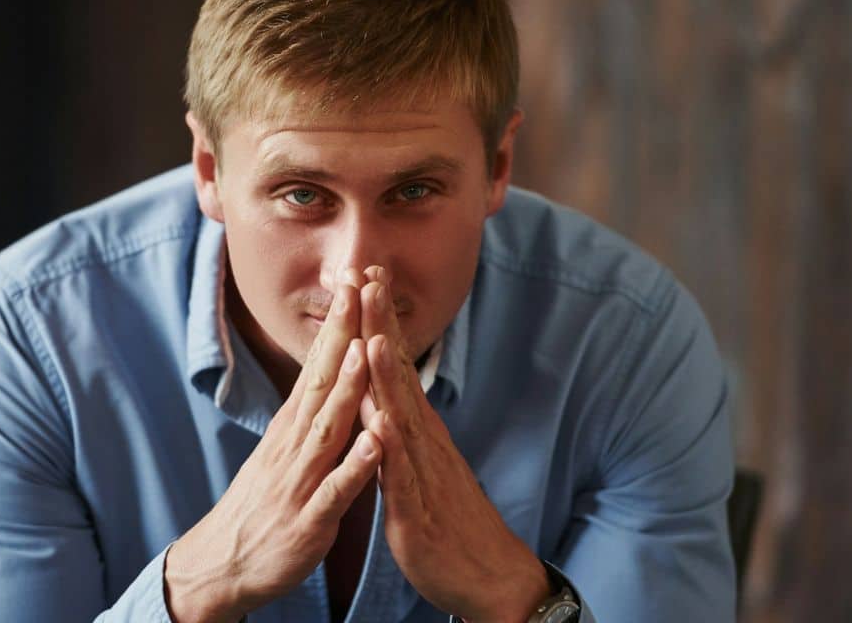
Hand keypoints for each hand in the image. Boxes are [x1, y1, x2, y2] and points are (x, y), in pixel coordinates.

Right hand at [164, 272, 384, 622]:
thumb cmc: (265, 502)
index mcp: (294, 426)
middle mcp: (294, 443)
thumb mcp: (287, 447)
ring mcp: (300, 480)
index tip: (354, 278)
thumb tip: (336, 365)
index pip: (317, 363)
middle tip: (359, 289)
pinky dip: (354, 467)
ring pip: (327, 429)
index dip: (338, 322)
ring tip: (365, 351)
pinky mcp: (309, 521)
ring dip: (346, 389)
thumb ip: (313, 410)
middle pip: (321, 381)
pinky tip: (375, 444)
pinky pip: (335, 492)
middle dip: (343, 336)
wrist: (223, 565)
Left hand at [357, 267, 550, 622]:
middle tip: (368, 277)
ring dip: (388, 378)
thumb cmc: (449, 518)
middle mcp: (422, 442)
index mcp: (416, 430)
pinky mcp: (417, 515)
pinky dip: (391, 451)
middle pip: (398, 376)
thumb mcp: (419, 461)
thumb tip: (380, 386)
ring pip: (402, 420)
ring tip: (374, 336)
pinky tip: (380, 427)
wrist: (487, 575)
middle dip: (381, 327)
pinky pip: (403, 481)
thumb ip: (400, 424)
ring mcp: (422, 475)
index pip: (393, 366)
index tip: (364, 277)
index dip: (377, 321)